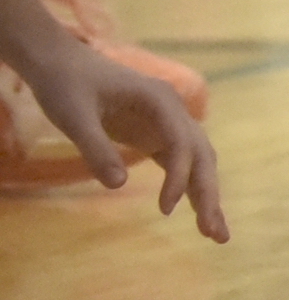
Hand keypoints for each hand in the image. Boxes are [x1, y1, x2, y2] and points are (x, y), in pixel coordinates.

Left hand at [16, 37, 225, 240]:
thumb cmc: (66, 85)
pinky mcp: (156, 136)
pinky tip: (193, 212)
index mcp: (160, 100)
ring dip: (206, 195)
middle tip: (215, 234)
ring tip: (214, 233)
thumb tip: (119, 186)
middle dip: (209, 194)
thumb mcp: (73, 117)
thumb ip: (96, 149)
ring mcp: (168, 124)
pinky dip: (188, 188)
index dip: (179, 177)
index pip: (181, 142)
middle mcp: (173, 112)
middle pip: (202, 155)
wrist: (61, 64)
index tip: (165, 211)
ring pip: (197, 161)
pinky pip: (180, 164)